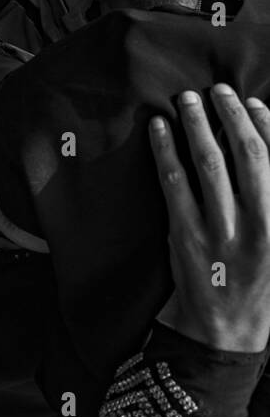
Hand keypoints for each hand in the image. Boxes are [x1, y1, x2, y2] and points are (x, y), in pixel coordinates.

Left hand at [150, 87, 269, 352]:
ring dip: (196, 125)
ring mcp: (221, 229)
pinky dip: (164, 150)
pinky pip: (173, 183)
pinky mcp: (185, 235)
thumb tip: (258, 151)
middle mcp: (260, 222)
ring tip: (185, 99)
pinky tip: (157, 128)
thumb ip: (268, 201)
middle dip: (231, 116)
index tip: (255, 101)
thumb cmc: (253, 277)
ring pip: (208, 164)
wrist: (224, 327)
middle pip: (246, 155)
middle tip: (217, 89)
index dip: (267, 127)